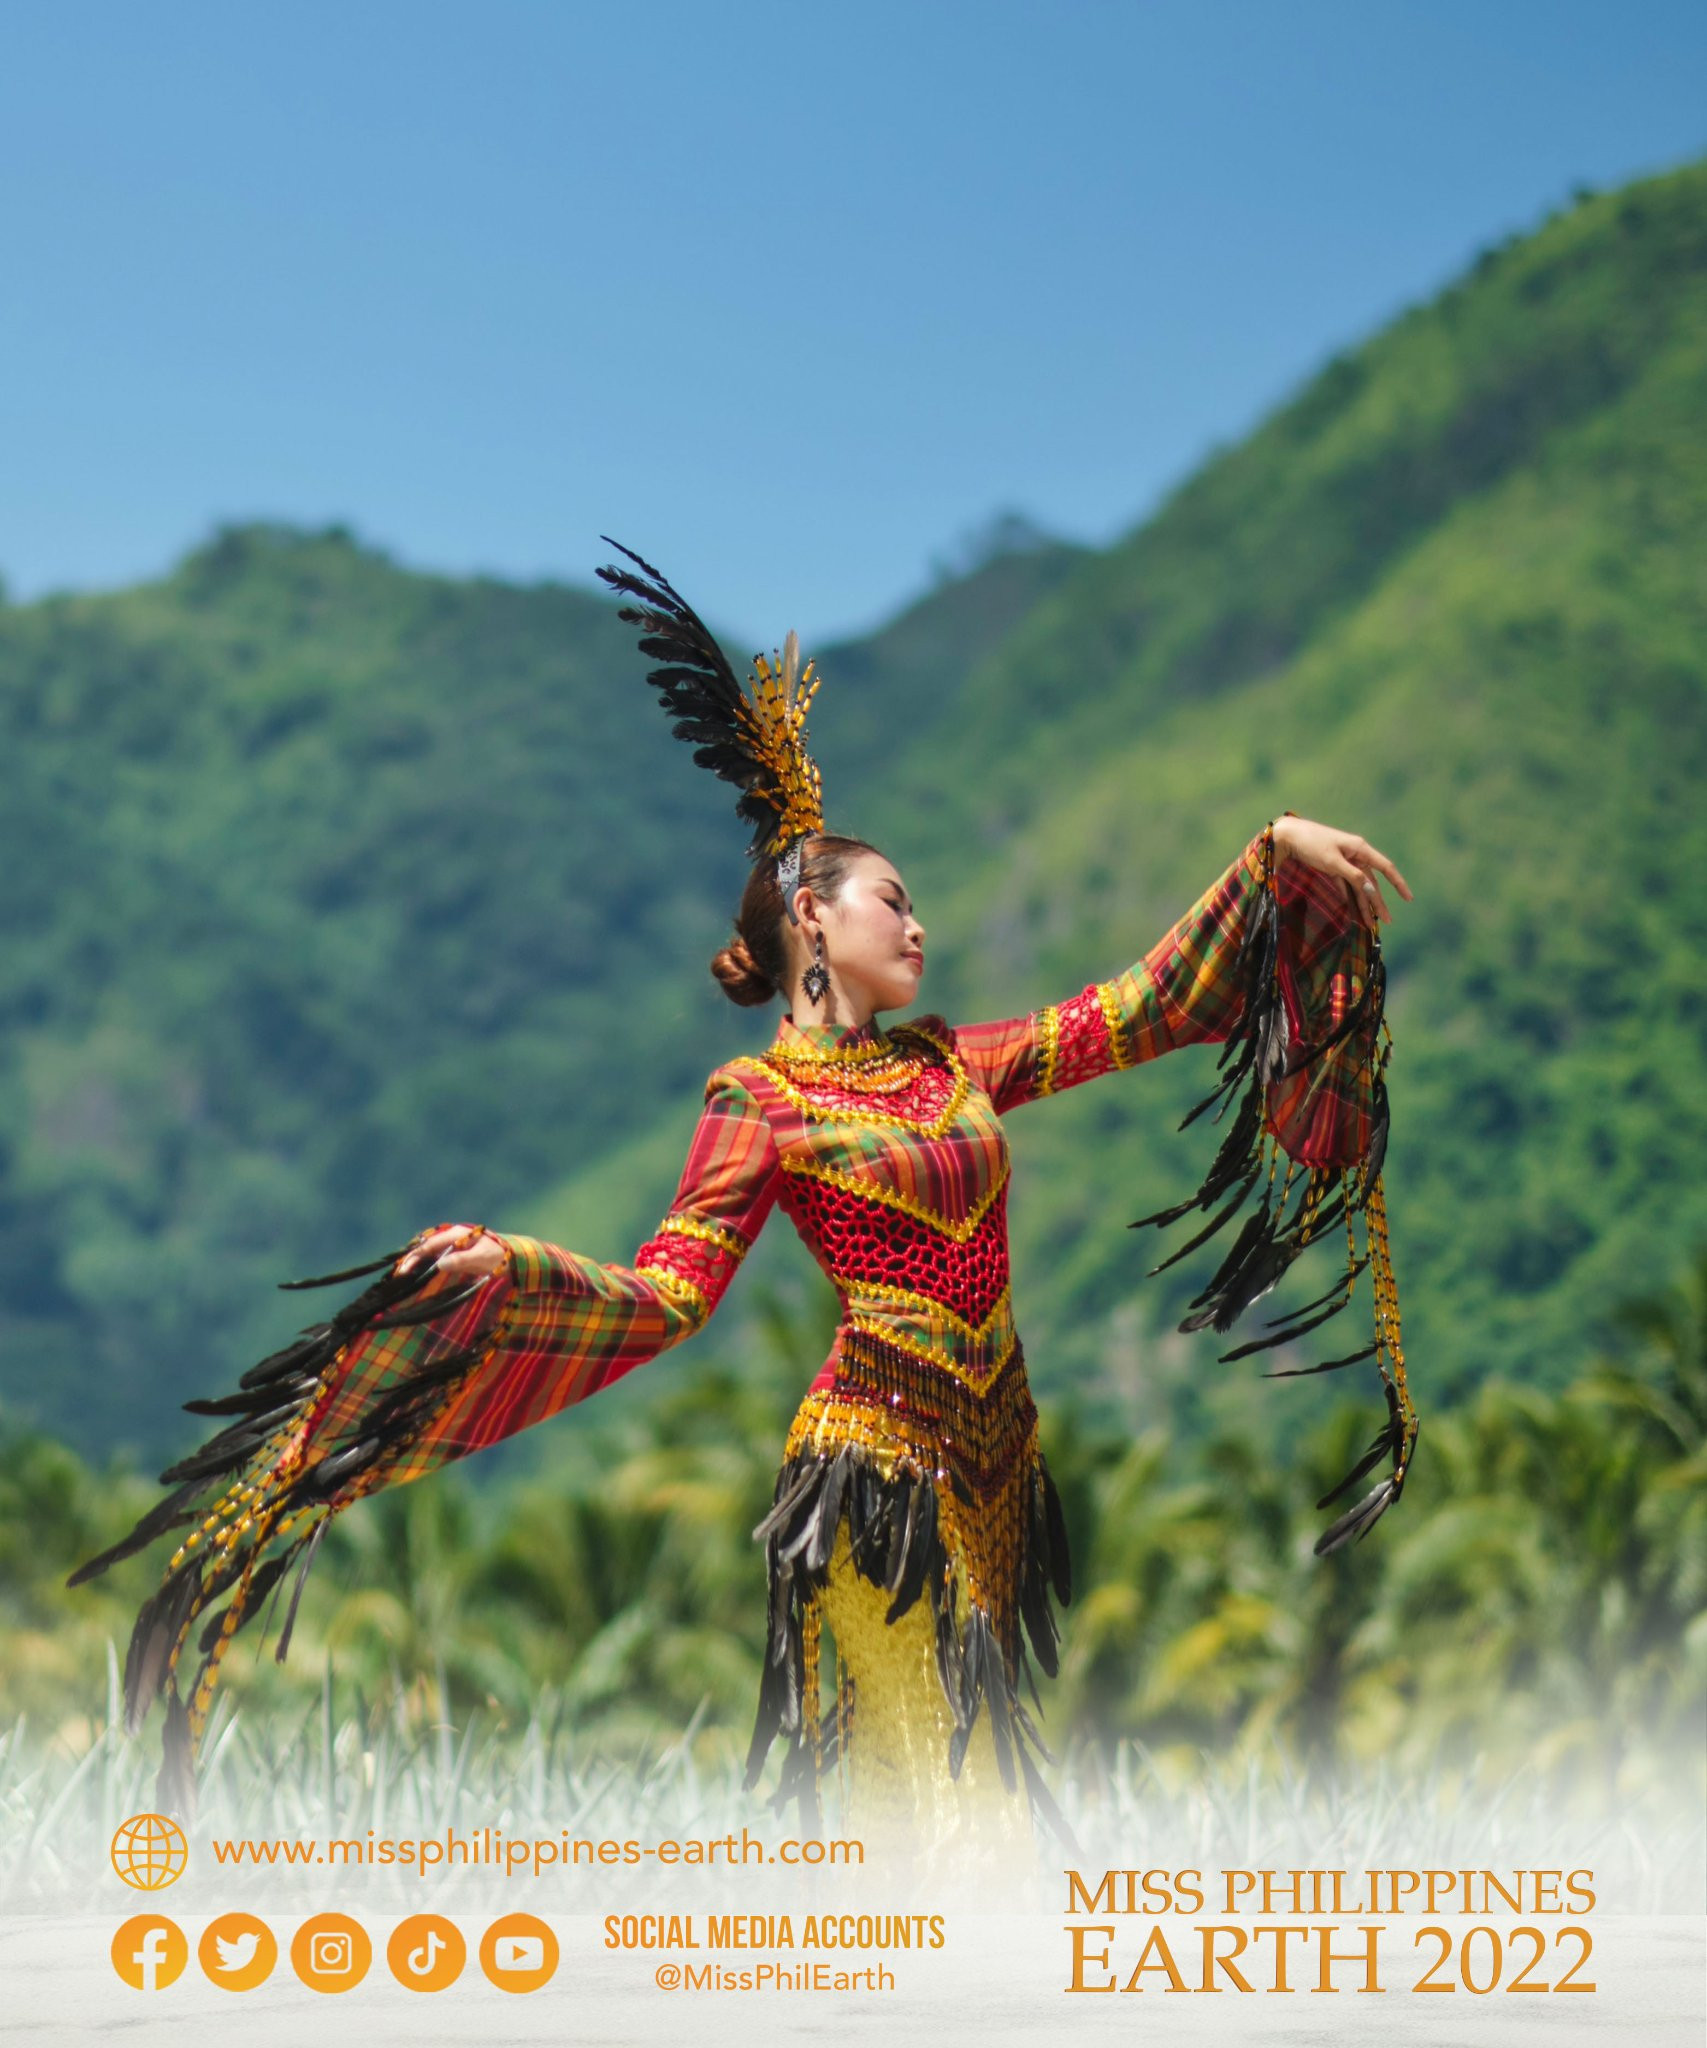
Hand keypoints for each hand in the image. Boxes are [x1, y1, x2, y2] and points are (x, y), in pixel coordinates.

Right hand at [395, 1223, 508, 1288]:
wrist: (513, 1257)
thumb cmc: (498, 1256)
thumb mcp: (481, 1258)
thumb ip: (462, 1260)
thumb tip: (440, 1264)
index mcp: (457, 1234)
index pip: (430, 1245)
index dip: (416, 1257)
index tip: (404, 1270)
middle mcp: (452, 1237)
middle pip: (426, 1248)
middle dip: (411, 1260)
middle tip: (398, 1276)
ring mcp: (453, 1245)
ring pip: (428, 1253)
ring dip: (416, 1264)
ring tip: (401, 1277)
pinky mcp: (455, 1254)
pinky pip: (435, 1258)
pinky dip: (424, 1266)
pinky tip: (416, 1276)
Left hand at [1272, 815, 1412, 926]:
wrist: (1288, 836)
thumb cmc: (1311, 844)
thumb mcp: (1333, 861)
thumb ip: (1353, 876)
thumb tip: (1370, 890)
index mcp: (1360, 849)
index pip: (1386, 867)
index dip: (1399, 883)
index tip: (1409, 898)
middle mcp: (1355, 855)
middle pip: (1371, 882)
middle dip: (1378, 902)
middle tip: (1387, 922)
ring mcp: (1344, 862)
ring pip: (1358, 886)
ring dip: (1363, 904)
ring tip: (1369, 924)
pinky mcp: (1332, 867)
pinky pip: (1345, 886)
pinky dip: (1349, 898)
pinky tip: (1353, 913)